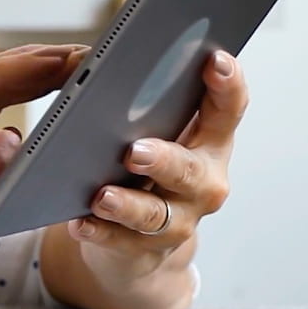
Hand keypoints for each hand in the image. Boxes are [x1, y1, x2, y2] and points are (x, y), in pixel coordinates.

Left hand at [66, 47, 244, 271]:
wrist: (140, 238)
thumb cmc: (145, 167)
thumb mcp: (155, 129)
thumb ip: (144, 99)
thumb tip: (98, 59)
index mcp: (209, 140)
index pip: (227, 109)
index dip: (227, 84)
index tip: (213, 60)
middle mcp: (203, 181)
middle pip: (190, 170)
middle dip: (164, 160)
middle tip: (134, 151)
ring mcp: (179, 219)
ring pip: (156, 214)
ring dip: (128, 204)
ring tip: (102, 195)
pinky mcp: (146, 249)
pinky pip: (123, 243)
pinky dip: (100, 232)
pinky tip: (80, 223)